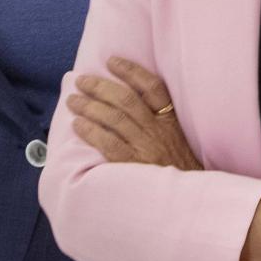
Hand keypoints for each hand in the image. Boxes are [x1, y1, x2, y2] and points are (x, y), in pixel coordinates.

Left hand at [67, 57, 201, 170]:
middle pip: (126, 100)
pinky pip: (109, 143)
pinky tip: (78, 124)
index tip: (112, 61)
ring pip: (114, 118)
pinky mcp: (134, 165)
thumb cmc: (179, 171)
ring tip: (73, 100)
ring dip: (89, 106)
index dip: (131, 71)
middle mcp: (158, 131)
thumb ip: (160, 124)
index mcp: (170, 122)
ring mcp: (146, 148)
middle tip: (82, 81)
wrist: (187, 199)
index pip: (153, 88)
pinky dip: (91, 131)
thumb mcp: (178, 141)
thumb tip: (126, 105)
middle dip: (100, 86)